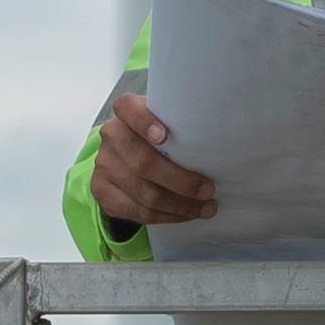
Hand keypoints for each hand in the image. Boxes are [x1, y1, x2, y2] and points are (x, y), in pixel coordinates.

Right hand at [92, 89, 217, 233]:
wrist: (125, 153)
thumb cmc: (160, 132)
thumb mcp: (168, 119)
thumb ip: (181, 123)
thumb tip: (223, 139)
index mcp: (126, 111)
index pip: (127, 108)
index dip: (143, 122)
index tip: (165, 137)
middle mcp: (111, 135)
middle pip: (143, 162)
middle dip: (181, 180)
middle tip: (208, 189)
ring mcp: (103, 164)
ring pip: (143, 192)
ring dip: (179, 204)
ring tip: (206, 207)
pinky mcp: (101, 190)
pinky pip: (135, 211)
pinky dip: (165, 216)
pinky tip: (184, 214)